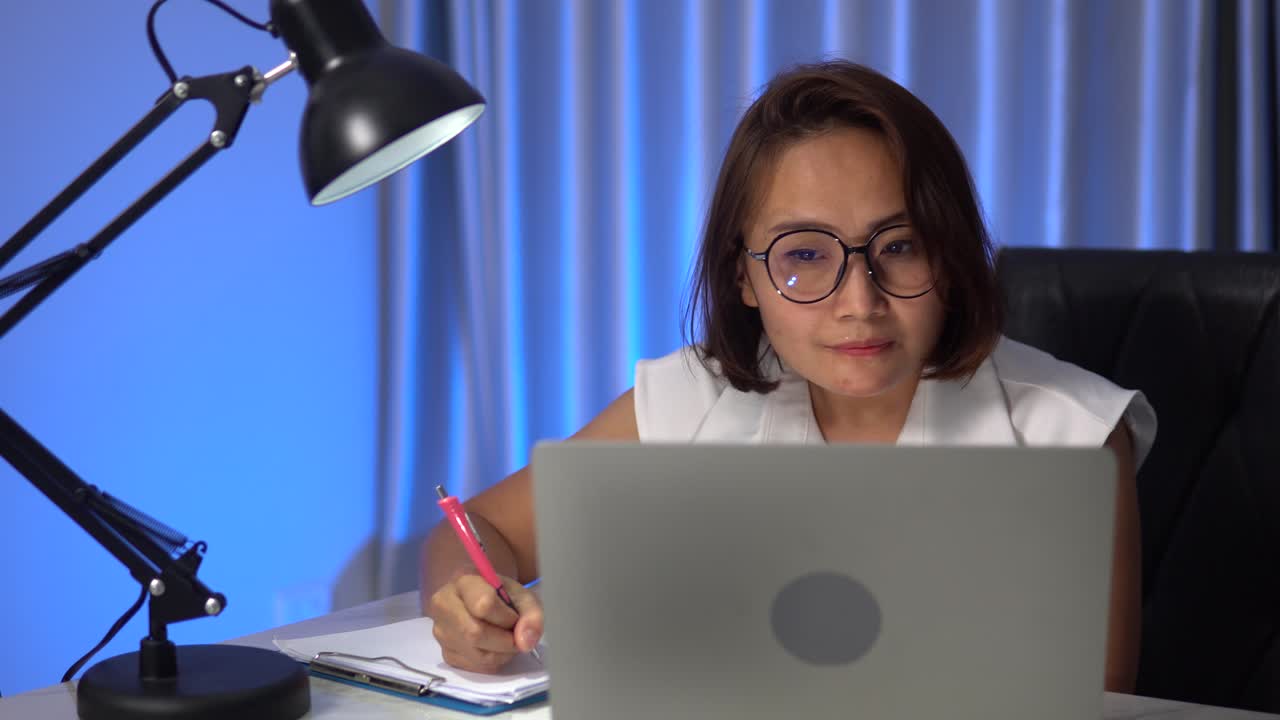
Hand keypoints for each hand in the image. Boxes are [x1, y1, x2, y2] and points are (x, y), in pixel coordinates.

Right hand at [426, 569, 542, 673]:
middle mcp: (443, 605)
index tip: (514, 616)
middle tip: (515, 634)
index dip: (506, 617)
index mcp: (462, 581)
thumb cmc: (502, 595)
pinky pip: (476, 667)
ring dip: (502, 653)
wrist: (484, 601)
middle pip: (475, 633)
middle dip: (505, 640)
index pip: (483, 604)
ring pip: (477, 654)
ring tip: (507, 639)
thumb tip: (526, 642)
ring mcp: (441, 632)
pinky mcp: (446, 654)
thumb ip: (531, 614)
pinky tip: (496, 647)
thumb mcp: (522, 595)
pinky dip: (494, 661)